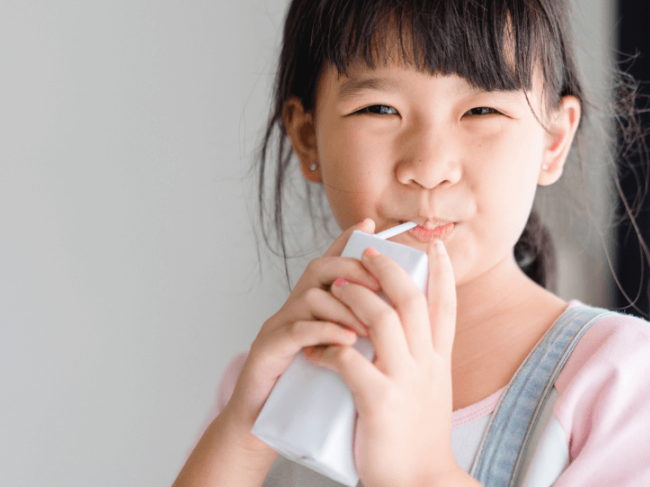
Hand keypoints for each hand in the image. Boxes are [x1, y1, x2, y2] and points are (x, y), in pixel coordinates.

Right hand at [220, 219, 383, 444]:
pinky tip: (347, 341)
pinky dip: (324, 332)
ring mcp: (276, 327)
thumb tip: (390, 319)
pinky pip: (296, 331)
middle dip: (354, 271)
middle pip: (319, 270)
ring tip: (370, 327)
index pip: (329, 264)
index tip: (370, 225)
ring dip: (344, 307)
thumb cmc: (303, 393)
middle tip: (381, 288)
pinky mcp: (267, 351)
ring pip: (310, 297)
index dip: (347, 241)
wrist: (259, 425)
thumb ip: (353, 333)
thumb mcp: (334, 356)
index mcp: (309, 308)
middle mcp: (291, 309)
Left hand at [304, 239, 462, 486]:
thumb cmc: (419, 443)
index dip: (441, 272)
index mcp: (440, 362)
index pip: (445, 306)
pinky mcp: (379, 401)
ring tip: (337, 288)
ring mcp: (405, 381)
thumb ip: (421, 364)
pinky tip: (317, 347)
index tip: (432, 245)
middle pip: (413, 301)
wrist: (423, 484)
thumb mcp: (431, 394)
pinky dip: (331, 347)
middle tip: (368, 254)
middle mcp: (427, 365)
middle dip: (389, 271)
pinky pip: (351, 360)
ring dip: (358, 299)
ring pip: (384, 321)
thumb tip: (407, 338)